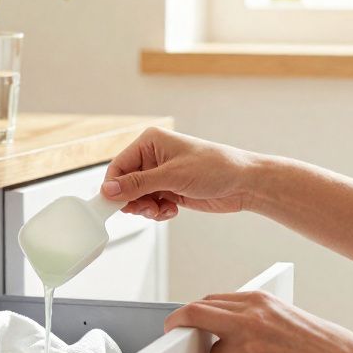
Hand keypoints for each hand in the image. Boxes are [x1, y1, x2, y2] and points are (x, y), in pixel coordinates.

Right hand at [102, 127, 261, 220]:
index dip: (114, 187)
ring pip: (137, 197)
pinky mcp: (170, 189)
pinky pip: (151, 204)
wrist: (244, 182)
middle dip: (133, 200)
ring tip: (162, 209)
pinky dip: (157, 211)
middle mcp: (153, 157)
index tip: (113, 205)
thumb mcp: (172, 176)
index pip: (118, 165)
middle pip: (125, 184)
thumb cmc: (215, 167)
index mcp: (150, 142)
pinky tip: (172, 209)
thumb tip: (108, 190)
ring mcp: (161, 174)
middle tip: (146, 209)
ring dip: (146, 208)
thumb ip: (137, 184)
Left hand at [163, 289, 352, 352]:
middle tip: (172, 332)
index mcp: (260, 300)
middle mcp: (251, 318)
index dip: (194, 312)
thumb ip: (256, 315)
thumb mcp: (288, 315)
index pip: (211, 300)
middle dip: (180, 324)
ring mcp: (251, 346)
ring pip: (215, 352)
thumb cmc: (326, 343)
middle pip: (196, 314)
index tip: (184, 319)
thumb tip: (225, 322)